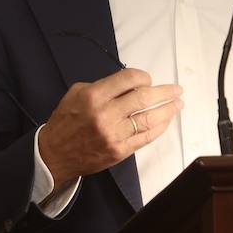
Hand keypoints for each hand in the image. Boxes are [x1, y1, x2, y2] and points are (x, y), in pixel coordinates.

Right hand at [38, 68, 182, 185]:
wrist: (54, 155)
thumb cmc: (66, 121)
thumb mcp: (76, 94)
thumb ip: (103, 86)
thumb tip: (131, 85)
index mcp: (93, 96)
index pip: (129, 79)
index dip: (144, 77)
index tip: (148, 80)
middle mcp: (105, 114)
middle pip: (143, 98)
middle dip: (165, 92)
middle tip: (177, 90)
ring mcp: (114, 135)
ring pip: (148, 119)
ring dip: (168, 110)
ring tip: (178, 103)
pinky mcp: (119, 151)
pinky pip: (145, 138)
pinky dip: (159, 128)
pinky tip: (166, 120)